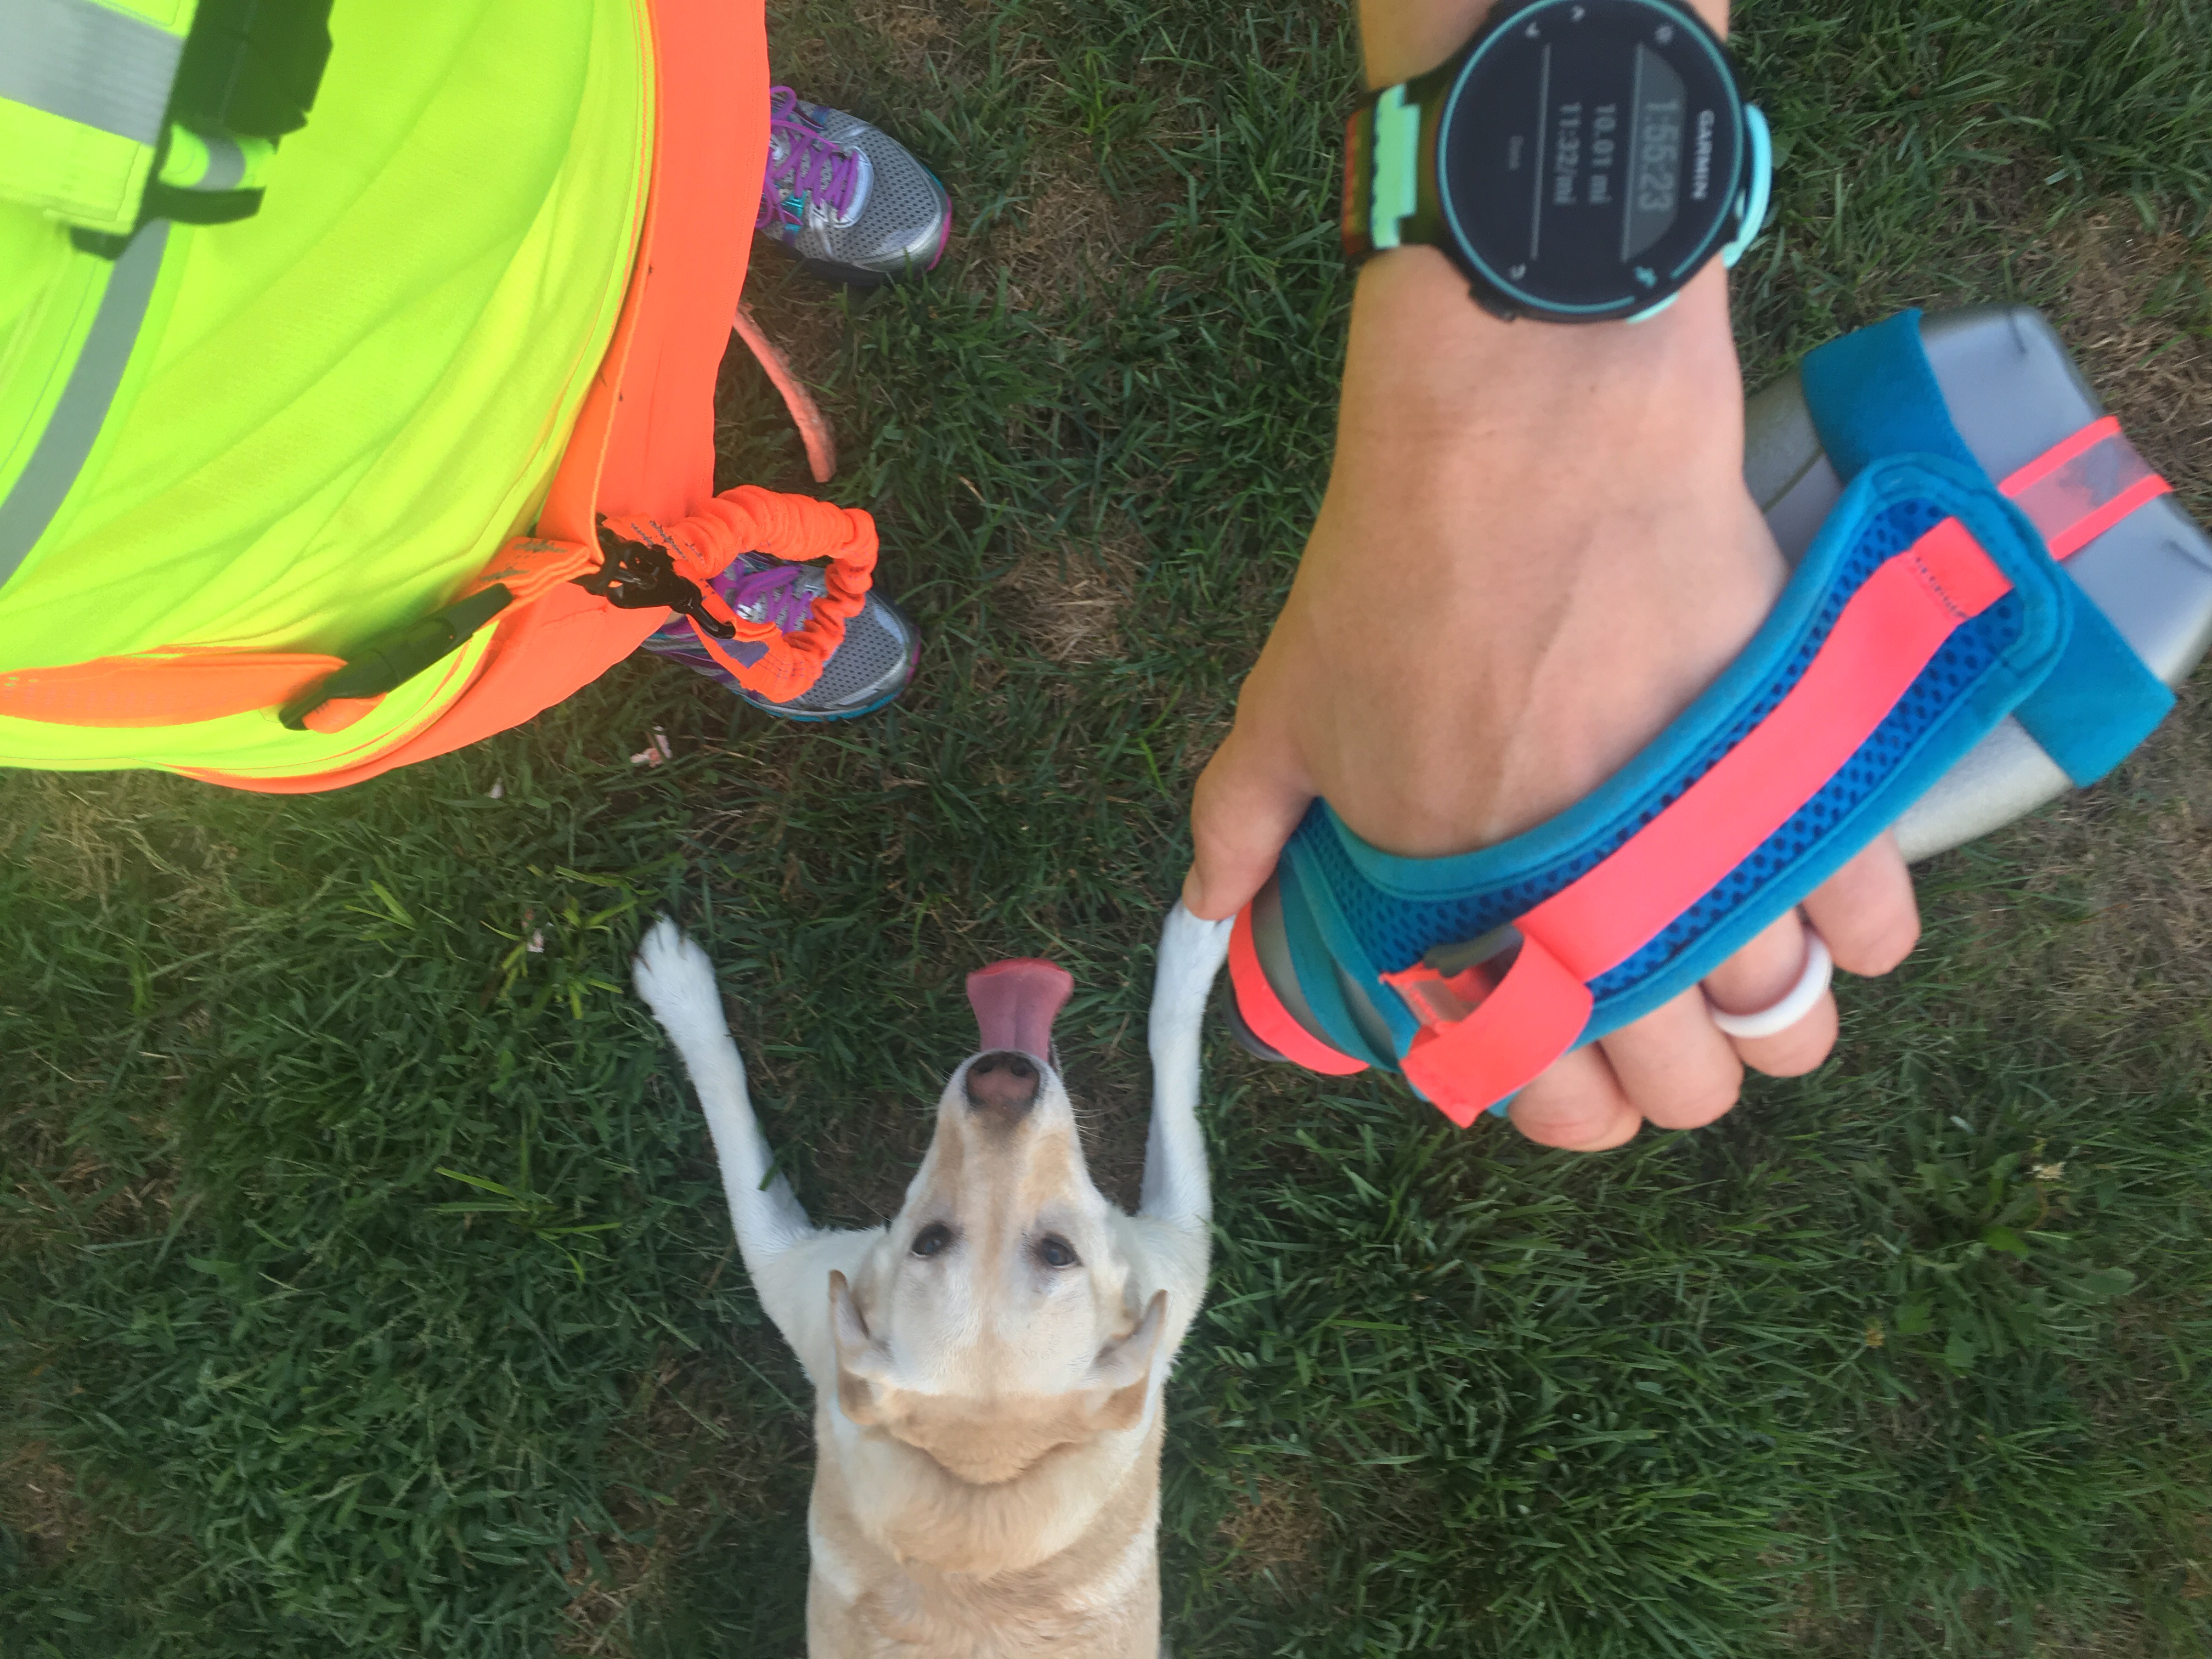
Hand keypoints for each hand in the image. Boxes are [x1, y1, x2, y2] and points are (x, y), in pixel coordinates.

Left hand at [1184, 246, 1921, 1148]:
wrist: (1527, 441)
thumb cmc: (1394, 574)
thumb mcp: (1287, 707)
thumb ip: (1242, 822)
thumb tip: (1205, 904)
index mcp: (1469, 931)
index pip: (1539, 1095)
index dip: (1561, 1099)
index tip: (1571, 1055)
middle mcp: (1599, 925)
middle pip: (1682, 1087)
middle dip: (1671, 1070)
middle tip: (1661, 1004)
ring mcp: (1713, 861)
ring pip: (1785, 1028)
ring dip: (1768, 1017)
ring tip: (1749, 964)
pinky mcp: (1810, 783)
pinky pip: (1875, 923)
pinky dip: (1860, 930)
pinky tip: (1828, 906)